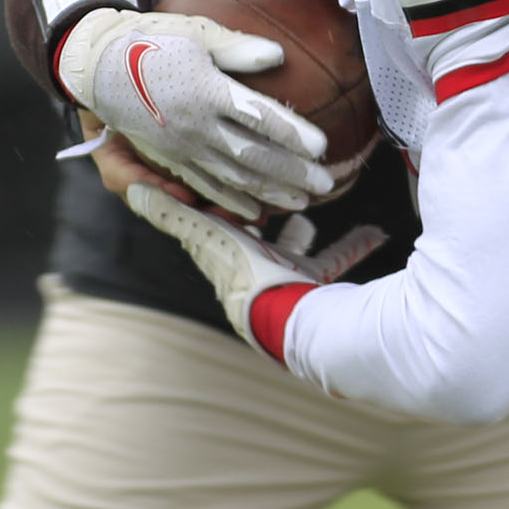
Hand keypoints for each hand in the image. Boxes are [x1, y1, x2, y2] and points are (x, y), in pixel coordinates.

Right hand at [59, 8, 334, 218]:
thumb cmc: (152, 40)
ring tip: (302, 201)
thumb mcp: (195, 33)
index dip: (292, 133)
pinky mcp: (170, 159)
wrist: (99, 65)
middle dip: (292, 172)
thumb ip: (236, 48)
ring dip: (270, 192)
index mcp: (205, 91)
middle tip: (326, 184)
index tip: (322, 147)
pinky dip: (232, 202)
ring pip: (233, 178)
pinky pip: (205, 186)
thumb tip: (277, 54)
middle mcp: (196, 126)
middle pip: (253, 156)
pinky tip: (257, 213)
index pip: (259, 117)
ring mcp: (182, 147)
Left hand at [126, 182, 387, 350]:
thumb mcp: (204, 234)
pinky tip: (376, 233)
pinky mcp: (319, 293)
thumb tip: (132, 189)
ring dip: (302, 238)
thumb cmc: (245, 276)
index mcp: (225, 262)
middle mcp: (254, 276)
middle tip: (266, 202)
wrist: (293, 322)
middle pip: (254, 246)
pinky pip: (337, 266)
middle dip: (259, 225)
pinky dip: (354, 247)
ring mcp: (288, 286)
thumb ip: (171, 213)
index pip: (214, 232)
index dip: (217, 211)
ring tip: (309, 216)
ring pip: (295, 258)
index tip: (222, 186)